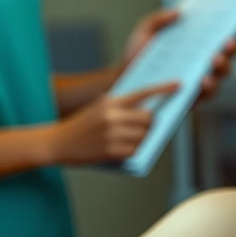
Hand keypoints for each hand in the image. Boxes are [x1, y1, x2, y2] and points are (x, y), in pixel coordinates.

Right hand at [51, 82, 178, 164]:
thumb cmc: (81, 125)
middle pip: (149, 118)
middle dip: (150, 124)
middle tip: (142, 127)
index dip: (163, 89)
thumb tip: (148, 114)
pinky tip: (121, 150)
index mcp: (111, 101)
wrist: (56, 142)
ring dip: (142, 138)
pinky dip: (132, 151)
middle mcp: (113, 115)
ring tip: (127, 139)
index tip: (178, 85)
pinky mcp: (111, 151)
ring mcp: (112, 134)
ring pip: (144, 135)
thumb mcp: (99, 108)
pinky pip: (135, 150)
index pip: (143, 92)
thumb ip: (121, 107)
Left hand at [119, 9, 235, 102]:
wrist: (124, 81)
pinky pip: (207, 95)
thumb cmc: (137, 57)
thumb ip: (158, 19)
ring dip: (222, 68)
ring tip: (214, 61)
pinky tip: (202, 81)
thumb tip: (177, 11)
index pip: (219, 38)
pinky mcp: (192, 99)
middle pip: (226, 57)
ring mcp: (199, 83)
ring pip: (221, 76)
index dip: (228, 31)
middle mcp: (202, 64)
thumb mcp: (145, 32)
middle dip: (230, 50)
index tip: (229, 26)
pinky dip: (209, 88)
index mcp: (196, 46)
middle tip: (225, 44)